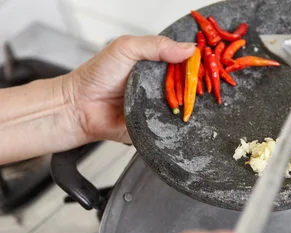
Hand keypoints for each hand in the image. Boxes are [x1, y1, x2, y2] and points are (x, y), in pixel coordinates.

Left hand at [63, 35, 195, 143]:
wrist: (80, 108)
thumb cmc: (98, 76)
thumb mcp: (126, 48)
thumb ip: (156, 45)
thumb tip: (189, 49)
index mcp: (156, 65)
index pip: (185, 61)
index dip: (197, 62)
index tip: (208, 63)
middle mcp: (161, 86)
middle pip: (189, 85)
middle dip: (198, 85)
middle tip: (206, 85)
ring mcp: (160, 107)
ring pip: (185, 107)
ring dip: (192, 106)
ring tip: (199, 102)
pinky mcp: (158, 126)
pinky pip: (174, 127)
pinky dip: (180, 124)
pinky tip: (186, 119)